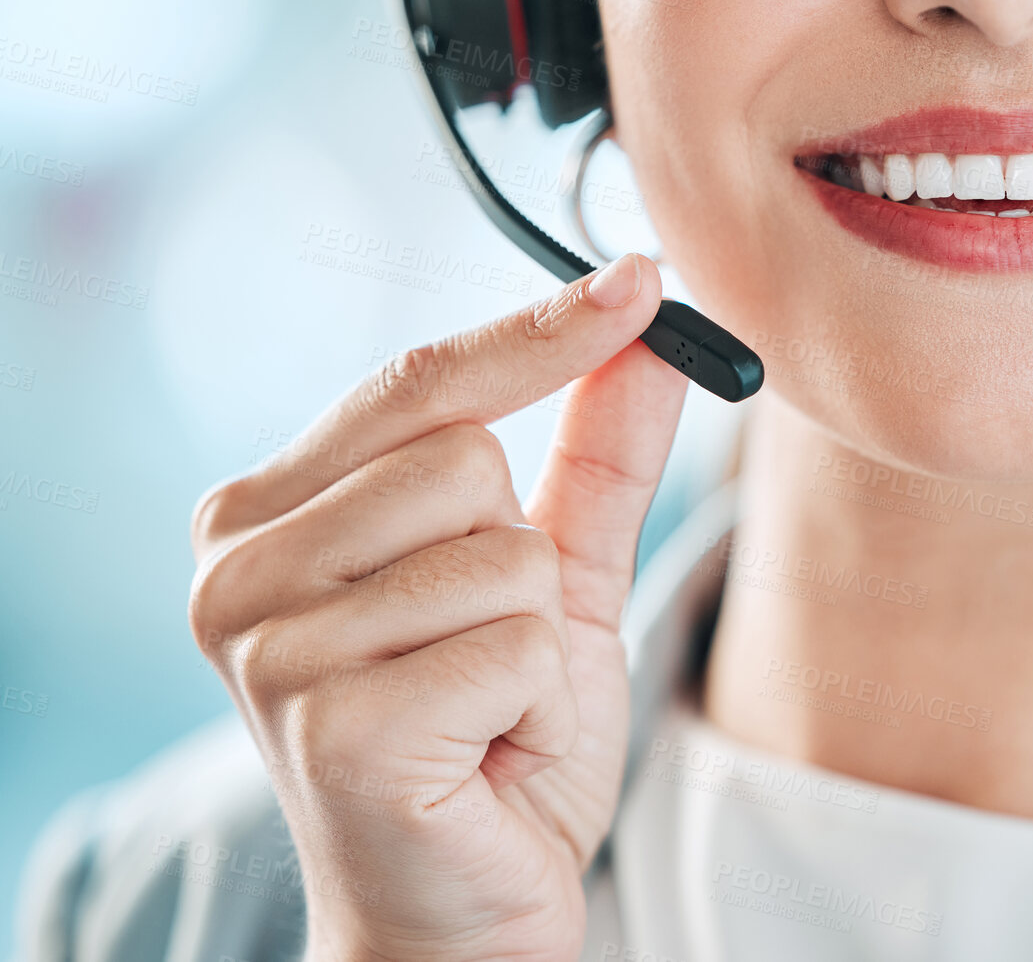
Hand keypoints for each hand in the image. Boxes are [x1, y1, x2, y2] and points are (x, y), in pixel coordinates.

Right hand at [188, 254, 686, 960]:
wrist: (467, 910)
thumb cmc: (495, 742)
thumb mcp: (557, 580)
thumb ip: (593, 456)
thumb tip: (649, 329)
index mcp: (271, 513)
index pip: (419, 383)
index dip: (538, 334)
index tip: (643, 279)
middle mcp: (238, 568)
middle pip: (467, 458)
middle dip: (525, 558)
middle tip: (482, 652)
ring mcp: (272, 648)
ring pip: (505, 550)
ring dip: (536, 637)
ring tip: (483, 706)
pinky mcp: (332, 727)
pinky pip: (517, 642)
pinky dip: (537, 704)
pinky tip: (483, 755)